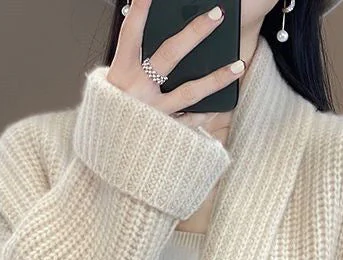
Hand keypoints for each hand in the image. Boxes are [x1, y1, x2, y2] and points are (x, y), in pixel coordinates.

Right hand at [106, 0, 244, 129]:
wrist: (104, 161)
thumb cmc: (111, 117)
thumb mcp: (112, 88)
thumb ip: (132, 65)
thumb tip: (158, 41)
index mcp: (120, 75)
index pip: (130, 34)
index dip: (139, 11)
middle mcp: (137, 92)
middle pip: (169, 55)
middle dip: (194, 32)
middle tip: (217, 14)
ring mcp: (152, 113)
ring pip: (189, 92)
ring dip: (216, 78)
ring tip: (238, 65)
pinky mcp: (163, 132)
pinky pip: (190, 120)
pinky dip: (205, 114)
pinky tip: (221, 105)